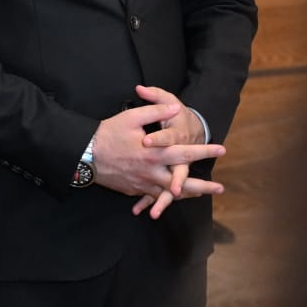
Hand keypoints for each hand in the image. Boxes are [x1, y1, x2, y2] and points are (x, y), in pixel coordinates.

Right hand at [90, 91, 224, 209]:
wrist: (85, 155)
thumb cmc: (107, 134)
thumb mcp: (130, 118)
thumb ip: (154, 111)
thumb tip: (173, 109)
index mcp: (154, 154)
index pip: (185, 153)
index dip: (204, 151)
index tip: (222, 150)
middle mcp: (151, 172)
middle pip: (182, 183)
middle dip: (203, 186)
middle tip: (220, 188)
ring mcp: (142, 183)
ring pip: (169, 193)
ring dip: (187, 194)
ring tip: (202, 193)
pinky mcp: (134, 189)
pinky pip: (153, 196)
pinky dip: (165, 197)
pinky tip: (173, 196)